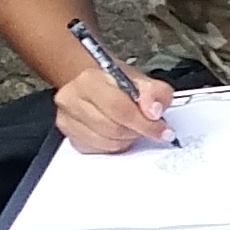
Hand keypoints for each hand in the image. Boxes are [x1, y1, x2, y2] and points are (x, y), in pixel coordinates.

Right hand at [56, 63, 177, 156]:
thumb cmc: (117, 84)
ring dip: (126, 139)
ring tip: (130, 126)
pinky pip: (98, 149)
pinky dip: (114, 145)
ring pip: (107, 142)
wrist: (97, 84)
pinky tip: (117, 133)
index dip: (145, 123)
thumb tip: (153, 112)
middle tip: (146, 126)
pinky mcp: (69, 135)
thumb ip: (156, 93)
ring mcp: (67, 118)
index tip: (162, 130)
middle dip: (136, 131)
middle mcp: (72, 98)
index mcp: (90, 80)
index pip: (120, 109)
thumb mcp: (142, 81)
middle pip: (113, 128)